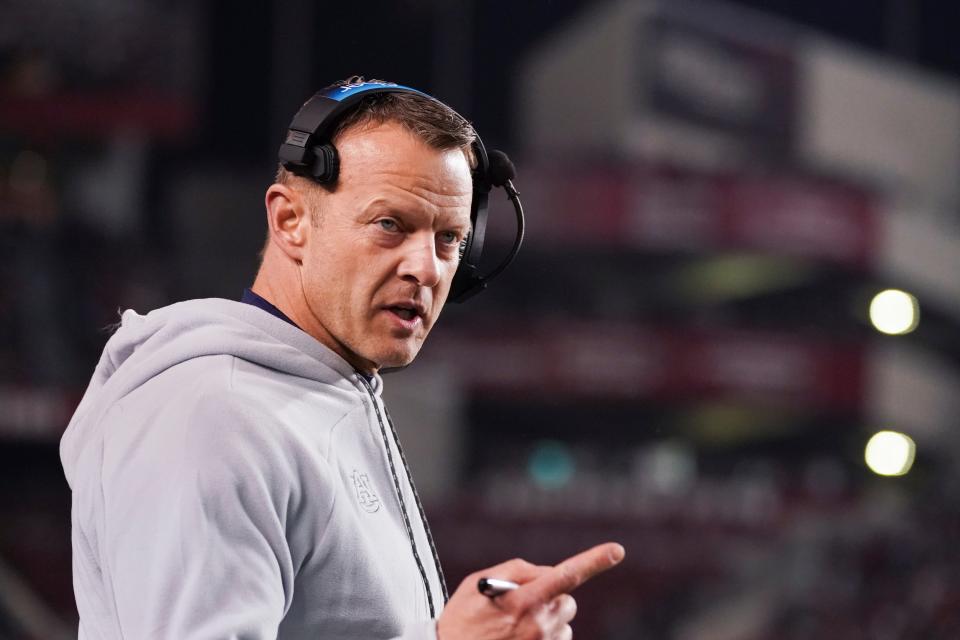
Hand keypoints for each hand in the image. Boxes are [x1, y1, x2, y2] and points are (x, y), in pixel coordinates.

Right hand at [436, 542, 624, 639]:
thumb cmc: (462, 620)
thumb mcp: (477, 583)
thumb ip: (515, 570)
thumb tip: (543, 571)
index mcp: (523, 600)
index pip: (566, 575)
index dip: (594, 561)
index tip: (617, 550)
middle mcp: (539, 624)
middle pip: (568, 600)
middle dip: (553, 595)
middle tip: (524, 601)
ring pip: (562, 622)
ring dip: (547, 618)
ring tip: (514, 625)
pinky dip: (543, 636)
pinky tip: (517, 638)